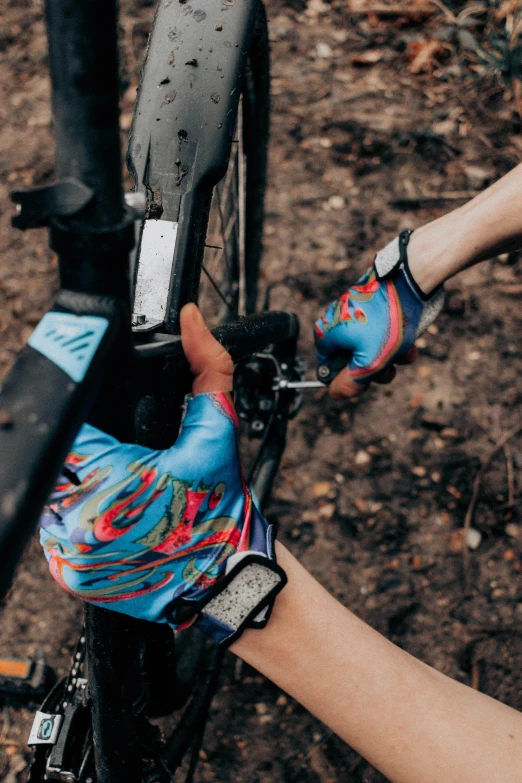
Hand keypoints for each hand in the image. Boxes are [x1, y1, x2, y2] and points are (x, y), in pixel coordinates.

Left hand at [39, 304, 285, 646]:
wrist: (225, 578)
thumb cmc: (218, 509)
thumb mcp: (216, 432)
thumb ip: (204, 368)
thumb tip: (191, 320)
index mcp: (109, 484)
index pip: (72, 428)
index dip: (92, 427)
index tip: (114, 435)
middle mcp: (77, 524)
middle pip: (61, 461)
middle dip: (89, 457)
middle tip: (126, 466)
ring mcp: (68, 555)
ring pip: (56, 496)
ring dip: (82, 486)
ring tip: (125, 492)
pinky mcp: (68, 576)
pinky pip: (60, 532)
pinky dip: (82, 520)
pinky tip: (118, 518)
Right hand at [314, 231, 443, 399]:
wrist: (410, 280)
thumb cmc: (387, 321)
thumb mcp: (369, 363)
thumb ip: (350, 382)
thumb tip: (335, 394)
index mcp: (326, 334)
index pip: (330, 368)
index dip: (350, 378)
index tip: (368, 378)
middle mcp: (335, 320)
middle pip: (352, 359)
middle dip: (376, 367)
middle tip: (390, 366)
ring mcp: (353, 311)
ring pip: (371, 346)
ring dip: (390, 355)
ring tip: (405, 351)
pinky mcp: (372, 305)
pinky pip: (380, 331)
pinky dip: (394, 339)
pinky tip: (410, 339)